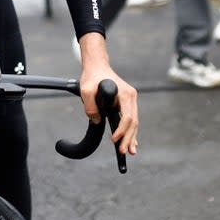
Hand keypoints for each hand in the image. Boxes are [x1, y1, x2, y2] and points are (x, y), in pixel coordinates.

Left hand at [75, 33, 138, 156]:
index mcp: (125, 94)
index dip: (122, 130)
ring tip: (129, 152)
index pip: (127, 117)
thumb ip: (90, 106)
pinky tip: (132, 142)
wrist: (97, 66)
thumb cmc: (92, 76)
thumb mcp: (86, 89)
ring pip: (134, 123)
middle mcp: (131, 97)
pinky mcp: (126, 103)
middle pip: (133, 122)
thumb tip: (97, 120)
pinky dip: (130, 132)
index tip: (114, 139)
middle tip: (123, 152)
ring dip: (131, 138)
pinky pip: (130, 120)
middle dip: (128, 139)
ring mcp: (130, 100)